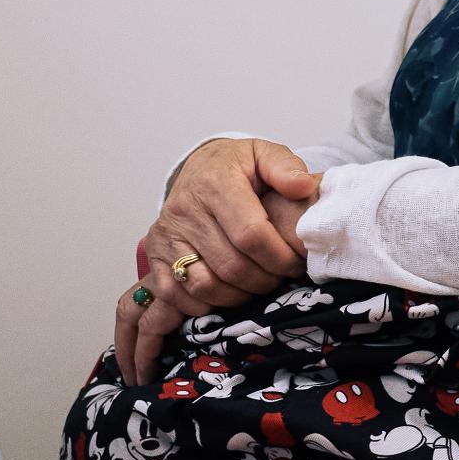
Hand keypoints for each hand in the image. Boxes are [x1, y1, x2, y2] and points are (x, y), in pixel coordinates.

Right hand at [114, 138, 316, 383]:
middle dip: (264, 280)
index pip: (252, 234)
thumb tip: (303, 187)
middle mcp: (185, 209)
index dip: (279, 257)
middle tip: (281, 279)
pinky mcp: (156, 257)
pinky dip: (206, 304)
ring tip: (258, 286)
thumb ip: (286, 167)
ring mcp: (166, 236)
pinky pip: (179, 295)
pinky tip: (229, 293)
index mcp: (216, 183)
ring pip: (205, 285)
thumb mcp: (263, 154)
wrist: (199, 169)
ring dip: (238, 296)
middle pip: (231, 266)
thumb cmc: (238, 167)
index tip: (296, 264)